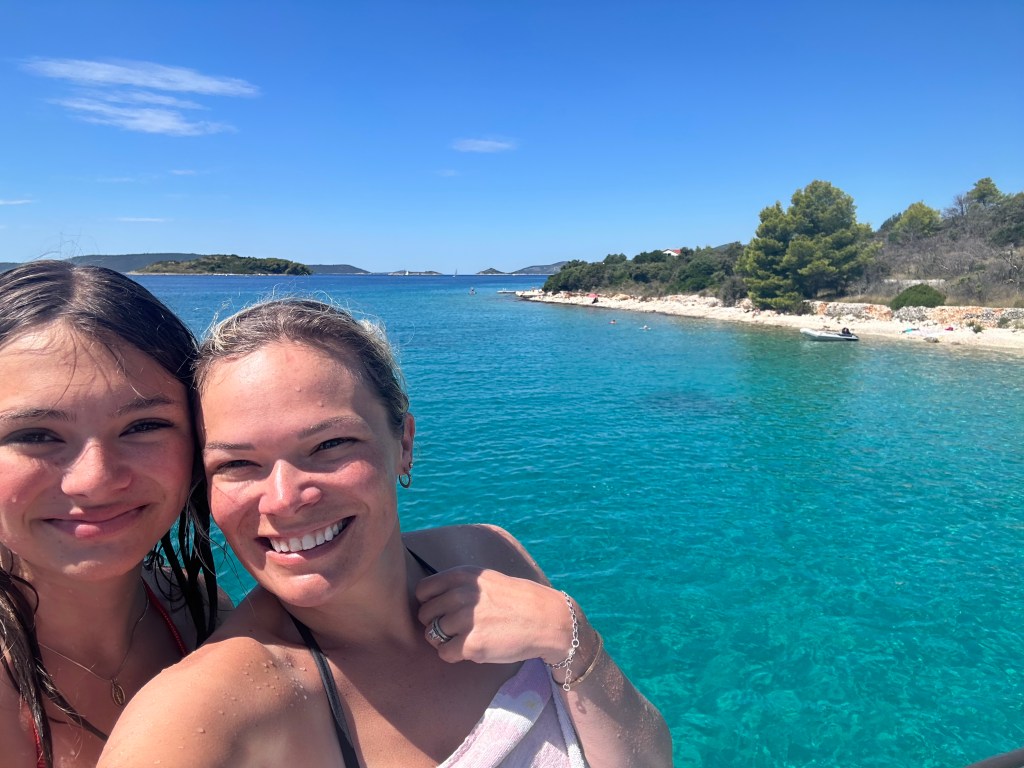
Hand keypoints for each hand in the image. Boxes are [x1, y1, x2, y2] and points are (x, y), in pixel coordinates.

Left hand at [415, 567, 577, 664]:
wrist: (547, 620)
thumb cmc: (516, 601)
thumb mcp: (486, 580)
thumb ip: (460, 586)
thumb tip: (430, 601)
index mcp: (463, 575)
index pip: (423, 591)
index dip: (430, 604)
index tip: (444, 611)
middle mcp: (462, 594)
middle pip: (424, 615)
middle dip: (436, 624)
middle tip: (457, 629)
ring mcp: (466, 620)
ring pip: (432, 635)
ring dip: (445, 640)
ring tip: (466, 638)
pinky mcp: (472, 645)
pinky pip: (445, 653)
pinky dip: (454, 655)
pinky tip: (472, 649)